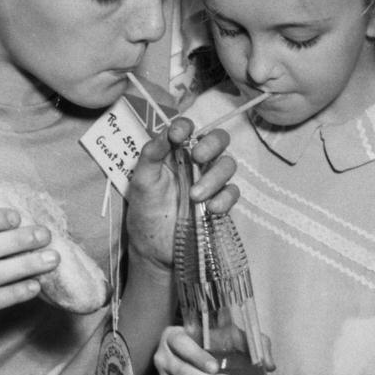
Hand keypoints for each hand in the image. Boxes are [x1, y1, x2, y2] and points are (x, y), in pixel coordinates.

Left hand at [126, 116, 237, 267]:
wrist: (153, 247)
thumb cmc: (145, 209)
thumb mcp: (141, 180)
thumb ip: (151, 154)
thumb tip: (166, 133)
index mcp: (175, 152)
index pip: (187, 129)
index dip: (186, 126)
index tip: (177, 135)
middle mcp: (196, 162)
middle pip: (218, 140)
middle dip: (212, 144)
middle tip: (197, 156)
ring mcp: (211, 181)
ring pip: (228, 165)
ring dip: (214, 177)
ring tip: (195, 195)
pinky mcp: (220, 202)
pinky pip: (233, 192)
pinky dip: (224, 198)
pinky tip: (210, 208)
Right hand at [153, 326, 248, 374]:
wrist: (188, 350)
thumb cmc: (209, 338)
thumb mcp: (226, 331)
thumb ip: (249, 341)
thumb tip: (269, 365)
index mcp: (173, 337)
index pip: (181, 346)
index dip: (197, 357)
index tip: (215, 367)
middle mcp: (164, 360)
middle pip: (184, 374)